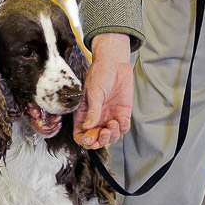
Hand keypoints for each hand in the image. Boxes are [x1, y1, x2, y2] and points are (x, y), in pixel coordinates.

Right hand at [74, 33, 132, 148]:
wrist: (115, 64)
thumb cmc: (99, 74)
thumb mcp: (93, 93)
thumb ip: (92, 111)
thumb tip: (88, 127)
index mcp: (84, 114)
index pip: (81, 134)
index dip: (85, 141)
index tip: (90, 139)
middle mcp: (96, 118)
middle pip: (97, 139)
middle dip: (101, 140)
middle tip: (103, 132)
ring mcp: (109, 116)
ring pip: (111, 136)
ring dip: (112, 135)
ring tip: (113, 123)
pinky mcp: (122, 113)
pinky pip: (123, 127)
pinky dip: (122, 127)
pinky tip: (121, 119)